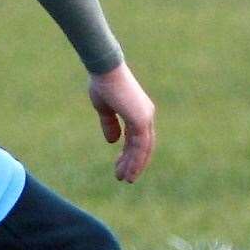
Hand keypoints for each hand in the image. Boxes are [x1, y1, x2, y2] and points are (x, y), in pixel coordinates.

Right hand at [88, 62, 155, 182]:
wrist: (104, 70)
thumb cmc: (103, 84)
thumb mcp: (105, 109)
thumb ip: (110, 124)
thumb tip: (112, 141)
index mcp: (139, 112)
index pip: (138, 138)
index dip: (129, 153)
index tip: (120, 165)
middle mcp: (146, 115)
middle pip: (143, 146)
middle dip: (133, 162)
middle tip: (124, 177)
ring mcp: (145, 117)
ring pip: (143, 149)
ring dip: (134, 166)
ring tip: (125, 179)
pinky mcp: (140, 120)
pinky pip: (140, 146)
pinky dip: (135, 161)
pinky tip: (127, 171)